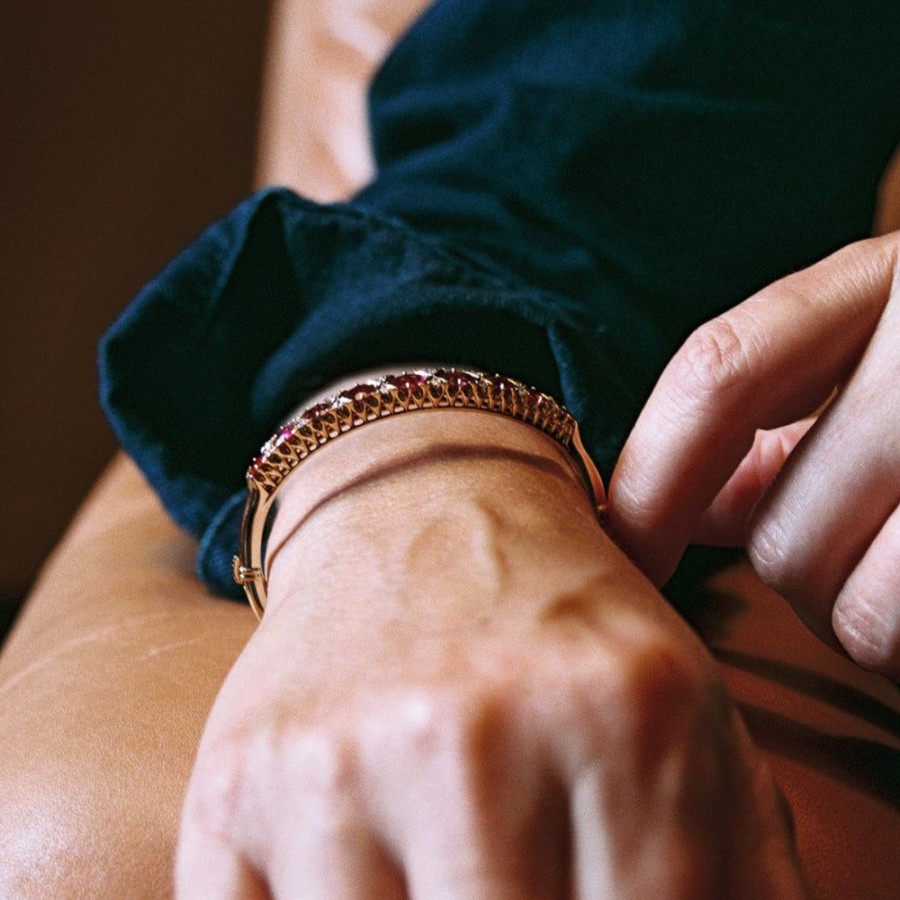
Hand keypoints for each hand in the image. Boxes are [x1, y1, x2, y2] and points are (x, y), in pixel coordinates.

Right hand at [176, 411, 802, 897]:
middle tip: (527, 882)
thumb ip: (736, 858)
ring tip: (448, 877)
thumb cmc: (557, 615)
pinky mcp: (233, 782)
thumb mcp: (689, 706)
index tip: (598, 899)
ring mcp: (334, 762)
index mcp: (625, 718)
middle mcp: (468, 737)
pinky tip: (369, 883)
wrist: (418, 505)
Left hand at [610, 232, 899, 677]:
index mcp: (894, 277)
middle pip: (782, 530)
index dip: (650, 477)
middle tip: (864, 546)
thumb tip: (673, 505)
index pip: (720, 371)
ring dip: (869, 619)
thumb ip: (769, 423)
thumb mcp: (882, 360)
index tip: (630, 551)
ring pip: (858, 610)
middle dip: (800, 571)